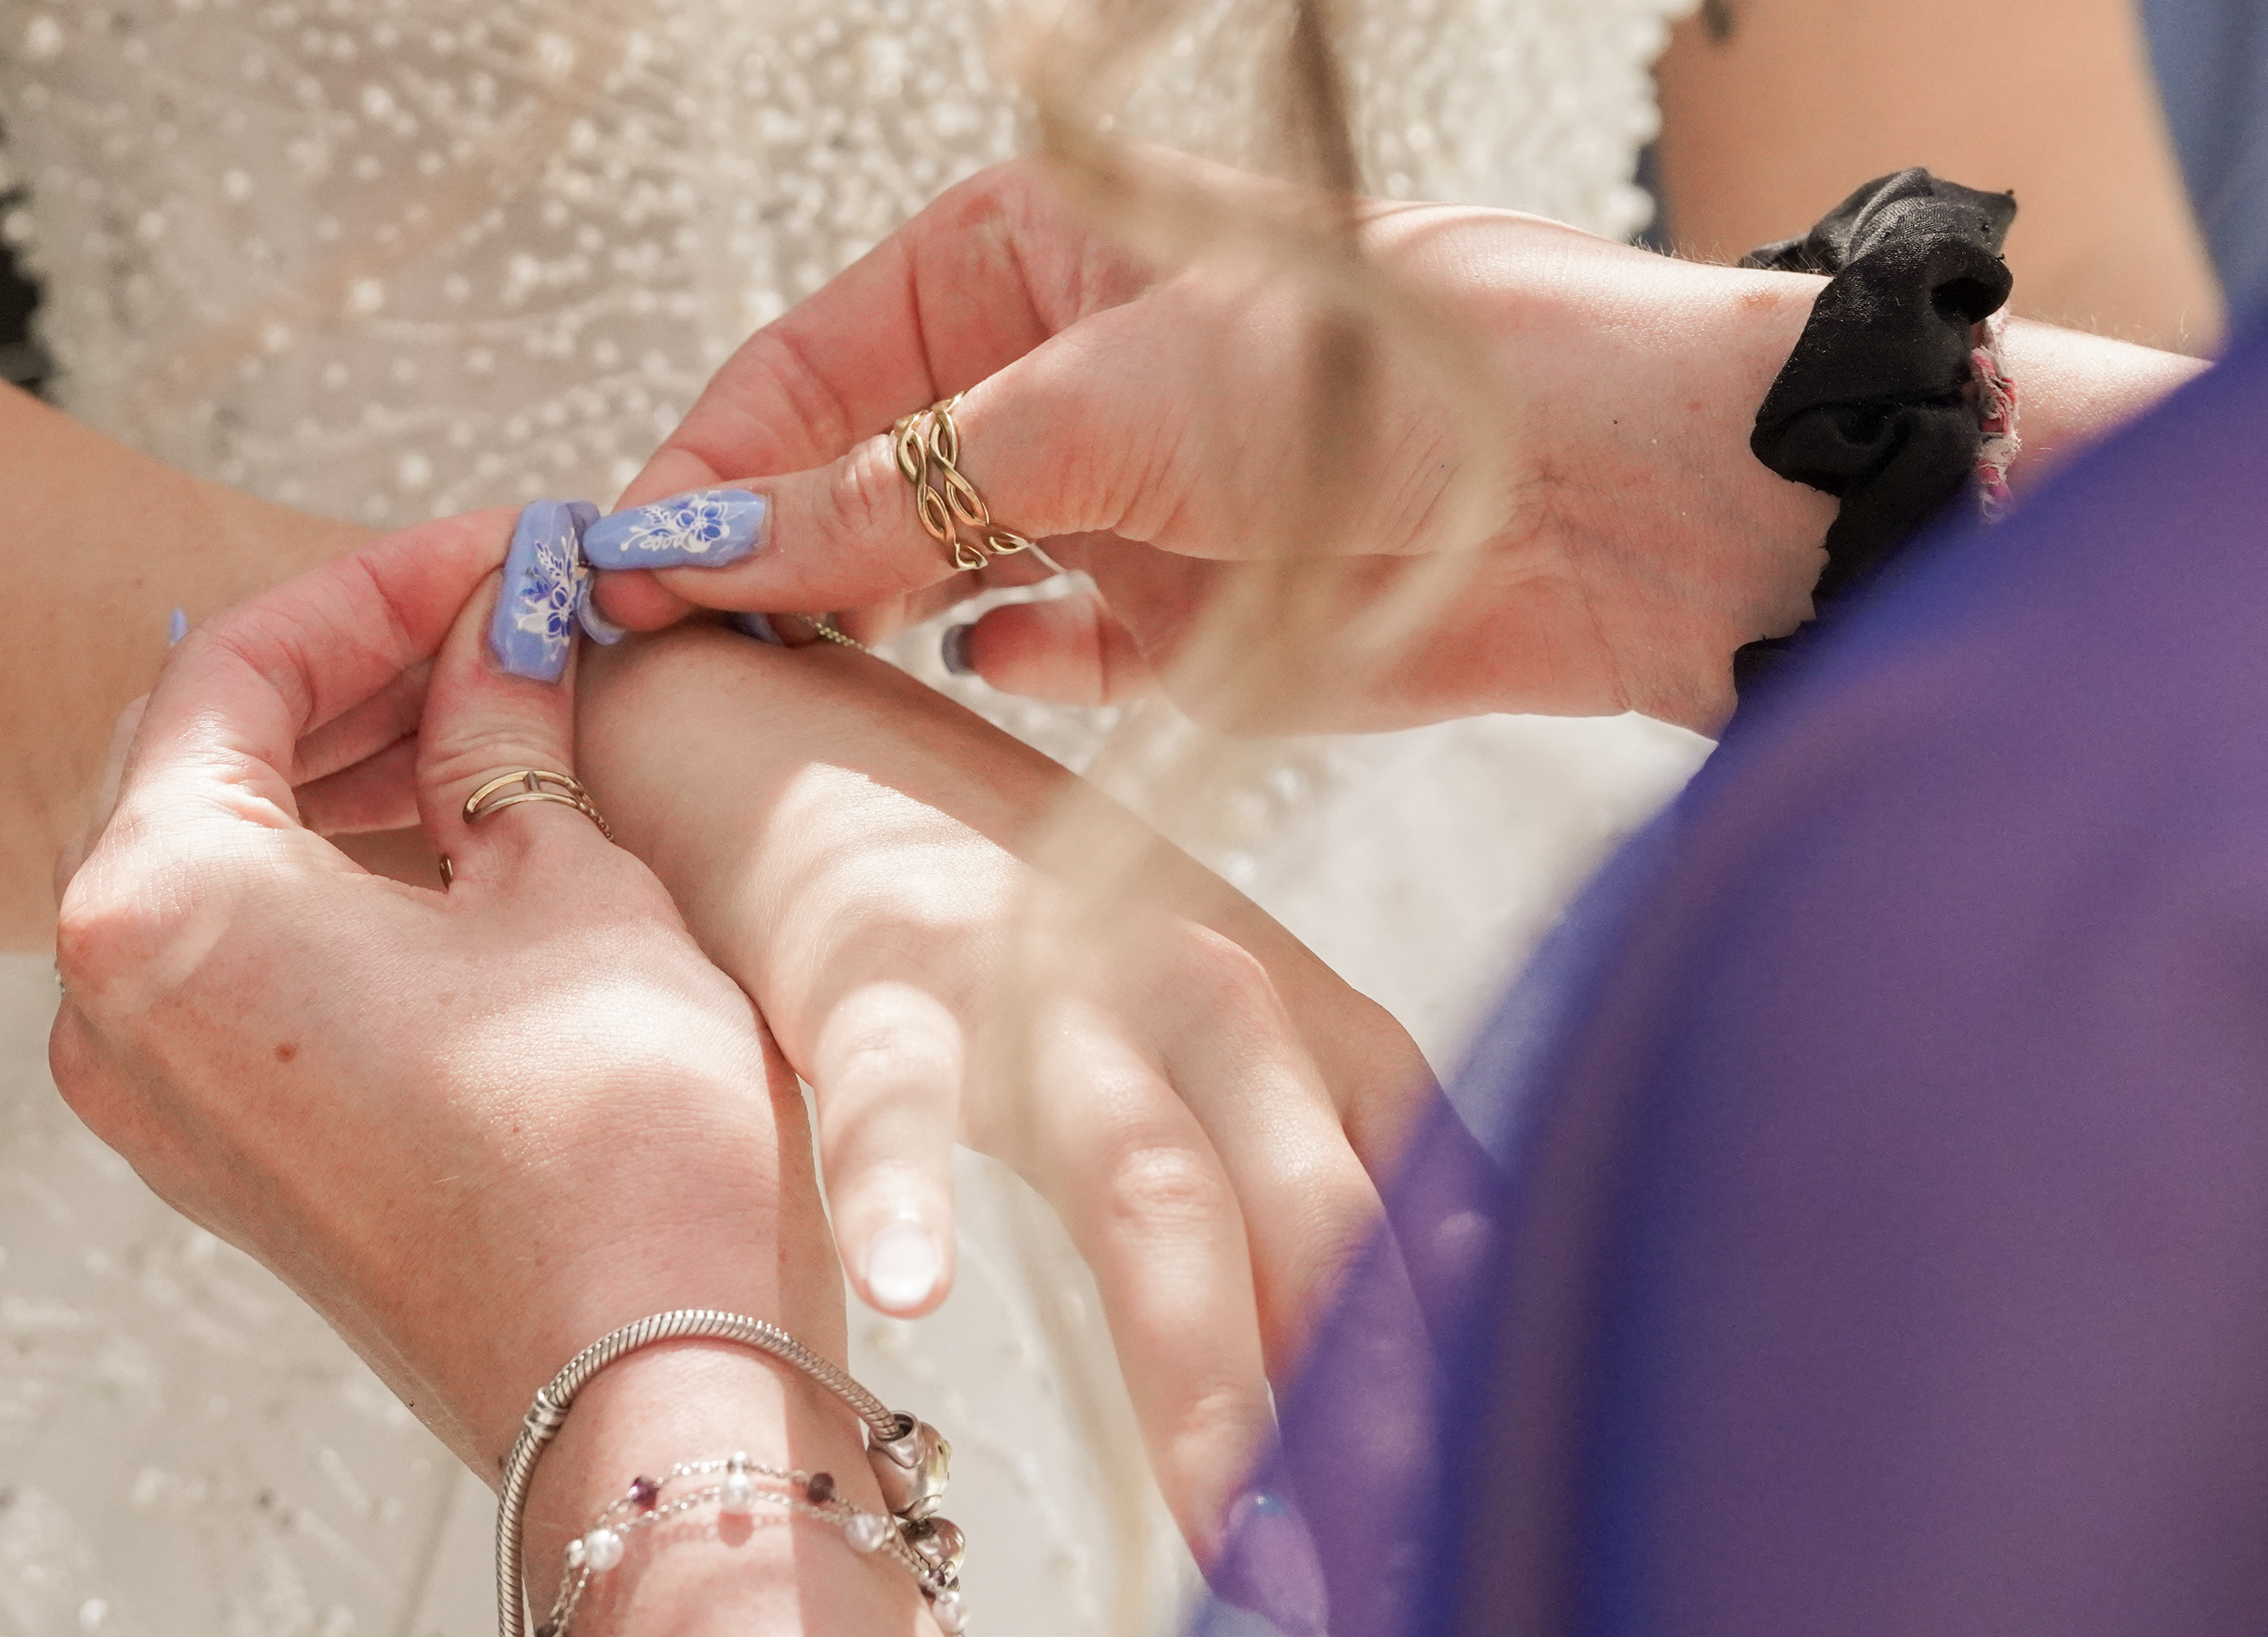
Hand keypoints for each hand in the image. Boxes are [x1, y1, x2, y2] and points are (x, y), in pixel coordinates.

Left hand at [47, 514, 913, 1631]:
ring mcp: (162, 1097)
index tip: (495, 545)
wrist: (648, 1385)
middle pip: (209, 758)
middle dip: (363, 670)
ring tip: (505, 700)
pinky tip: (470, 827)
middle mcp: (112, 1005)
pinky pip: (253, 961)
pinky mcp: (234, 1156)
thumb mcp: (570, 879)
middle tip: (508, 610)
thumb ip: (500, 728)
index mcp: (159, 908)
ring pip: (229, 860)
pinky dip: (345, 873)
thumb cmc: (613, 1146)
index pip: (234, 666)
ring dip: (357, 768)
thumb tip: (498, 623)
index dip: (378, 580)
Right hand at [576, 620, 1442, 1552]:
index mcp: (1279, 995)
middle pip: (1317, 1205)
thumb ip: (1275, 1165)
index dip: (1466, 1343)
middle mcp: (1188, 970)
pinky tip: (912, 1294)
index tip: (1493, 1500)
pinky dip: (901, 1187)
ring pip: (1148, 1173)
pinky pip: (890, 1090)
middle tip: (1391, 1579)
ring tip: (1231, 1532)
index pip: (1420, 1182)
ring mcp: (1036, 963)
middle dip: (1361, 1405)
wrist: (774, 717)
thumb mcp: (1166, 1023)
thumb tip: (1370, 1386)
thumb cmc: (983, 899)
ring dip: (1198, 1361)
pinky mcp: (869, 961)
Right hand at [583, 158, 1836, 733]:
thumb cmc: (1364, 375)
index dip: (701, 465)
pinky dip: (974, 679)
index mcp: (1011, 254)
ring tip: (749, 692)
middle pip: (840, 474)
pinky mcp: (1159, 626)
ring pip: (915, 576)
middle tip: (649, 654)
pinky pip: (1021, 659)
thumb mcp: (1092, 410)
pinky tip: (945, 687)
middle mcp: (1040, 373)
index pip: (800, 366)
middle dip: (752, 554)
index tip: (609, 565)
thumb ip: (886, 494)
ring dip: (844, 627)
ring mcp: (1096, 503)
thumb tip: (690, 543)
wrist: (1601, 495)